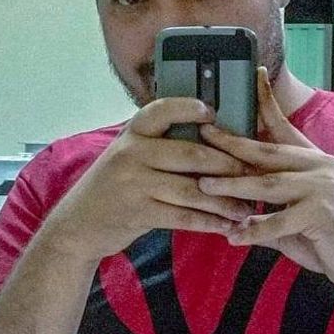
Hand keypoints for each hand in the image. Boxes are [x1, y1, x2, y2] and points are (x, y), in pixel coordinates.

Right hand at [40, 96, 251, 262]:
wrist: (78, 225)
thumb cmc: (116, 185)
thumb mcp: (129, 155)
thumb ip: (160, 144)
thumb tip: (212, 136)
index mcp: (134, 133)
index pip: (162, 109)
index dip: (189, 108)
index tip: (214, 112)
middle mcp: (132, 153)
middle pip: (191, 154)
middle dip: (228, 164)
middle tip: (254, 172)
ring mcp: (134, 183)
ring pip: (192, 189)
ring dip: (225, 200)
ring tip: (248, 207)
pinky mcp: (138, 212)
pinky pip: (183, 217)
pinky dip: (209, 222)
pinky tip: (227, 225)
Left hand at [197, 68, 333, 288]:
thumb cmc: (328, 238)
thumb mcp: (296, 214)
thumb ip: (269, 206)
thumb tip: (233, 204)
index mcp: (315, 160)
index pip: (286, 126)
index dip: (267, 101)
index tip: (255, 74)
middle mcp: (322, 166)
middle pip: (268, 152)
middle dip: (232, 144)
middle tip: (202, 134)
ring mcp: (323, 187)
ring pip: (268, 183)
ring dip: (233, 186)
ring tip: (204, 186)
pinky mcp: (322, 212)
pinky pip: (278, 221)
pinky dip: (254, 230)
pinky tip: (233, 236)